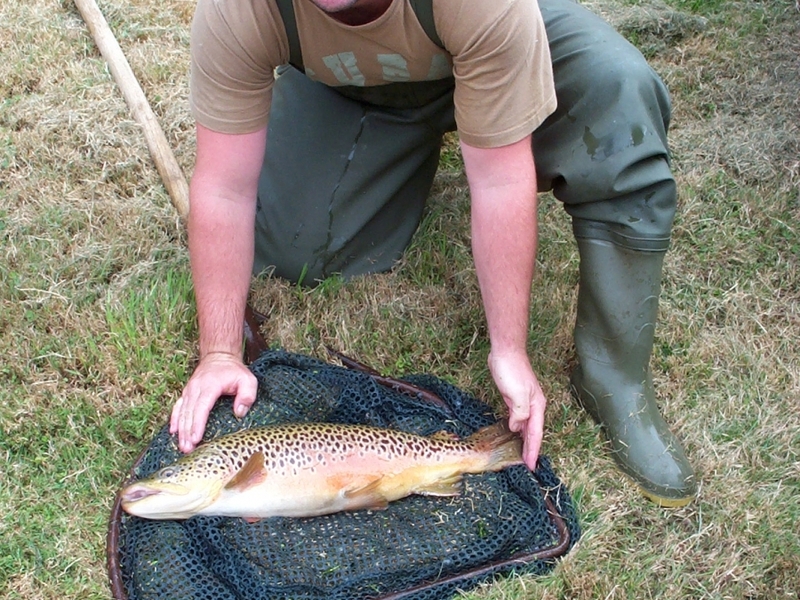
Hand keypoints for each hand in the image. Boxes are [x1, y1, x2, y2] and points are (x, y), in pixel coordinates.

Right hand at [170, 352, 257, 452]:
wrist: (219, 356)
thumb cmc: (234, 370)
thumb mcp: (248, 380)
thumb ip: (247, 395)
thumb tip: (239, 413)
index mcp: (210, 385)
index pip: (202, 407)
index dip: (198, 424)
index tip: (196, 438)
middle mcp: (196, 388)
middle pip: (189, 413)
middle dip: (187, 432)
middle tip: (187, 449)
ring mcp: (189, 390)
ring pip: (182, 412)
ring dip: (181, 430)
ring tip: (182, 446)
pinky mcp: (187, 392)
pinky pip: (178, 407)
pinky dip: (174, 419)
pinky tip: (173, 431)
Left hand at [488, 350, 546, 469]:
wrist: (506, 351)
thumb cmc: (511, 370)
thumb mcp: (516, 393)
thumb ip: (520, 413)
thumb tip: (517, 427)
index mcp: (537, 406)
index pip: (536, 434)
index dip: (533, 450)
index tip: (531, 465)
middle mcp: (533, 406)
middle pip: (533, 432)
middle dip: (531, 449)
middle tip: (527, 466)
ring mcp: (524, 402)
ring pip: (526, 426)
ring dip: (524, 440)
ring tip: (522, 455)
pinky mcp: (514, 398)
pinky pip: (518, 418)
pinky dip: (517, 428)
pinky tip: (514, 433)